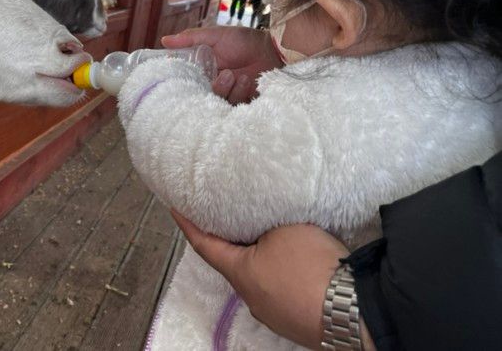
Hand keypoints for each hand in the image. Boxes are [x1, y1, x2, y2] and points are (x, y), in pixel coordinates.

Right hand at [162, 27, 281, 103]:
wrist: (274, 50)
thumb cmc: (245, 41)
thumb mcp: (216, 36)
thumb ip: (191, 38)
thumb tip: (164, 40)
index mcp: (203, 70)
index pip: (187, 81)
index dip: (184, 82)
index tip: (182, 80)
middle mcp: (212, 84)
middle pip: (200, 96)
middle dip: (212, 87)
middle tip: (223, 75)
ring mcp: (227, 95)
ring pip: (216, 102)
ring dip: (227, 88)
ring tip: (238, 75)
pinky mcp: (241, 103)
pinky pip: (233, 107)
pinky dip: (239, 93)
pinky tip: (247, 81)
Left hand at [171, 212, 374, 349]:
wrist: (355, 310)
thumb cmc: (310, 266)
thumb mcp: (284, 230)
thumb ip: (266, 225)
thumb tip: (264, 233)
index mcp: (239, 274)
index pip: (204, 245)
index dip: (189, 225)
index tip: (176, 209)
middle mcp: (251, 298)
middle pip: (233, 263)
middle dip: (232, 240)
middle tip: (229, 216)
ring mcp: (274, 314)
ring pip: (259, 277)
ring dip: (259, 257)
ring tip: (268, 234)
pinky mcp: (295, 320)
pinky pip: (280, 289)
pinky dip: (279, 271)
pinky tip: (295, 260)